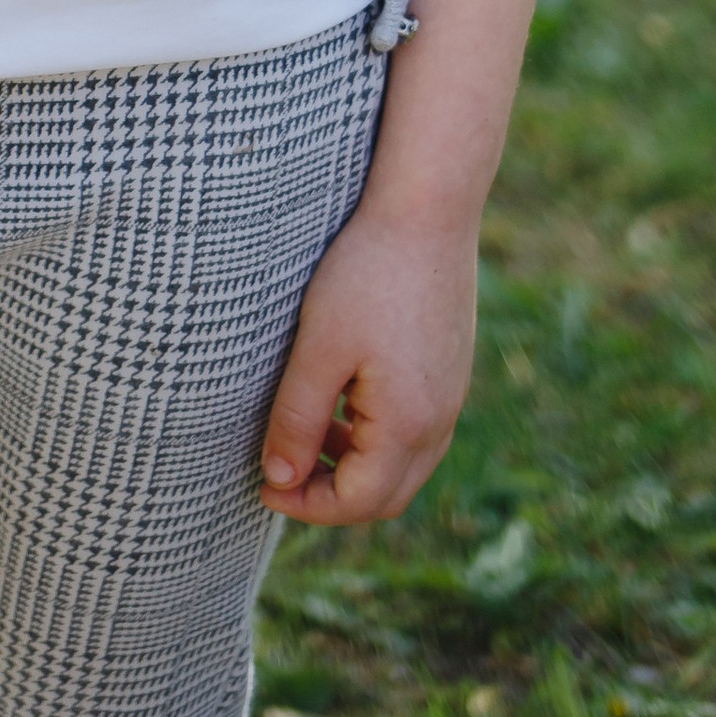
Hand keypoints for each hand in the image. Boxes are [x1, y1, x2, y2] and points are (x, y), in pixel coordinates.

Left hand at [257, 198, 478, 527]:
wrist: (428, 210)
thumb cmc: (366, 273)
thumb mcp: (318, 349)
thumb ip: (297, 421)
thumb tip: (279, 481)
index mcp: (408, 425)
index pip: (358, 502)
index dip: (307, 506)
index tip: (264, 487)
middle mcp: (440, 422)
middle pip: (386, 497)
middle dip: (332, 497)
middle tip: (282, 473)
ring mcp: (452, 397)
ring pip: (404, 466)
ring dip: (355, 467)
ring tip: (308, 436)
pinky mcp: (451, 371)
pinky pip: (416, 431)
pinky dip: (376, 437)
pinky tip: (343, 400)